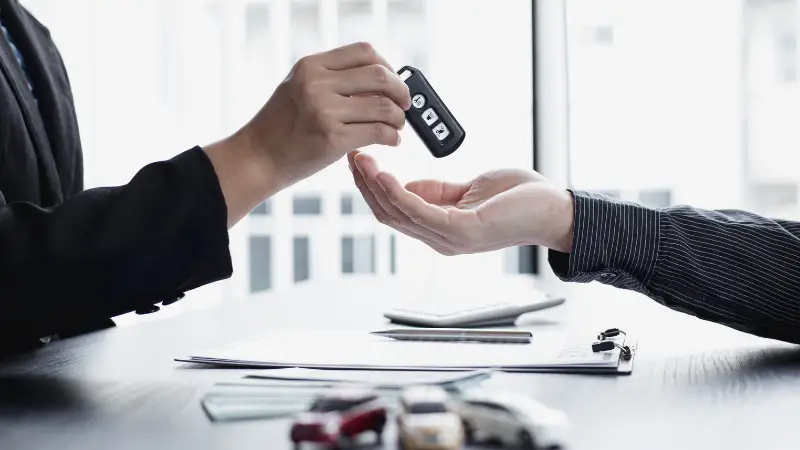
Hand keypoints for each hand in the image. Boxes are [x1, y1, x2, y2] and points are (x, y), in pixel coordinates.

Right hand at [204, 42, 410, 226]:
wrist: (257, 158)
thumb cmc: (280, 127)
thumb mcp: (298, 88)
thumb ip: (331, 80)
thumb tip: (378, 79)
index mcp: (310, 66)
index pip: (364, 52)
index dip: (387, 65)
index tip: (393, 80)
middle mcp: (317, 84)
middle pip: (379, 76)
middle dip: (401, 90)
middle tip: (405, 104)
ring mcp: (324, 111)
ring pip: (384, 106)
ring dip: (399, 118)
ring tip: (397, 126)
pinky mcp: (332, 139)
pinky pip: (378, 132)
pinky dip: (393, 136)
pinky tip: (391, 140)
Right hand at [347, 151, 574, 254]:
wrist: (555, 209)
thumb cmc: (519, 199)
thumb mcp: (468, 190)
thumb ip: (437, 191)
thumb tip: (408, 186)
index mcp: (439, 230)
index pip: (393, 212)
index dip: (371, 187)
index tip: (359, 159)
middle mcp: (439, 239)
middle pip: (388, 214)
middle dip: (365, 185)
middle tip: (351, 154)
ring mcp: (450, 239)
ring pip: (398, 214)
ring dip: (374, 186)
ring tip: (361, 159)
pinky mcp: (463, 231)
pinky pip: (420, 212)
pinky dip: (398, 193)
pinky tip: (385, 174)